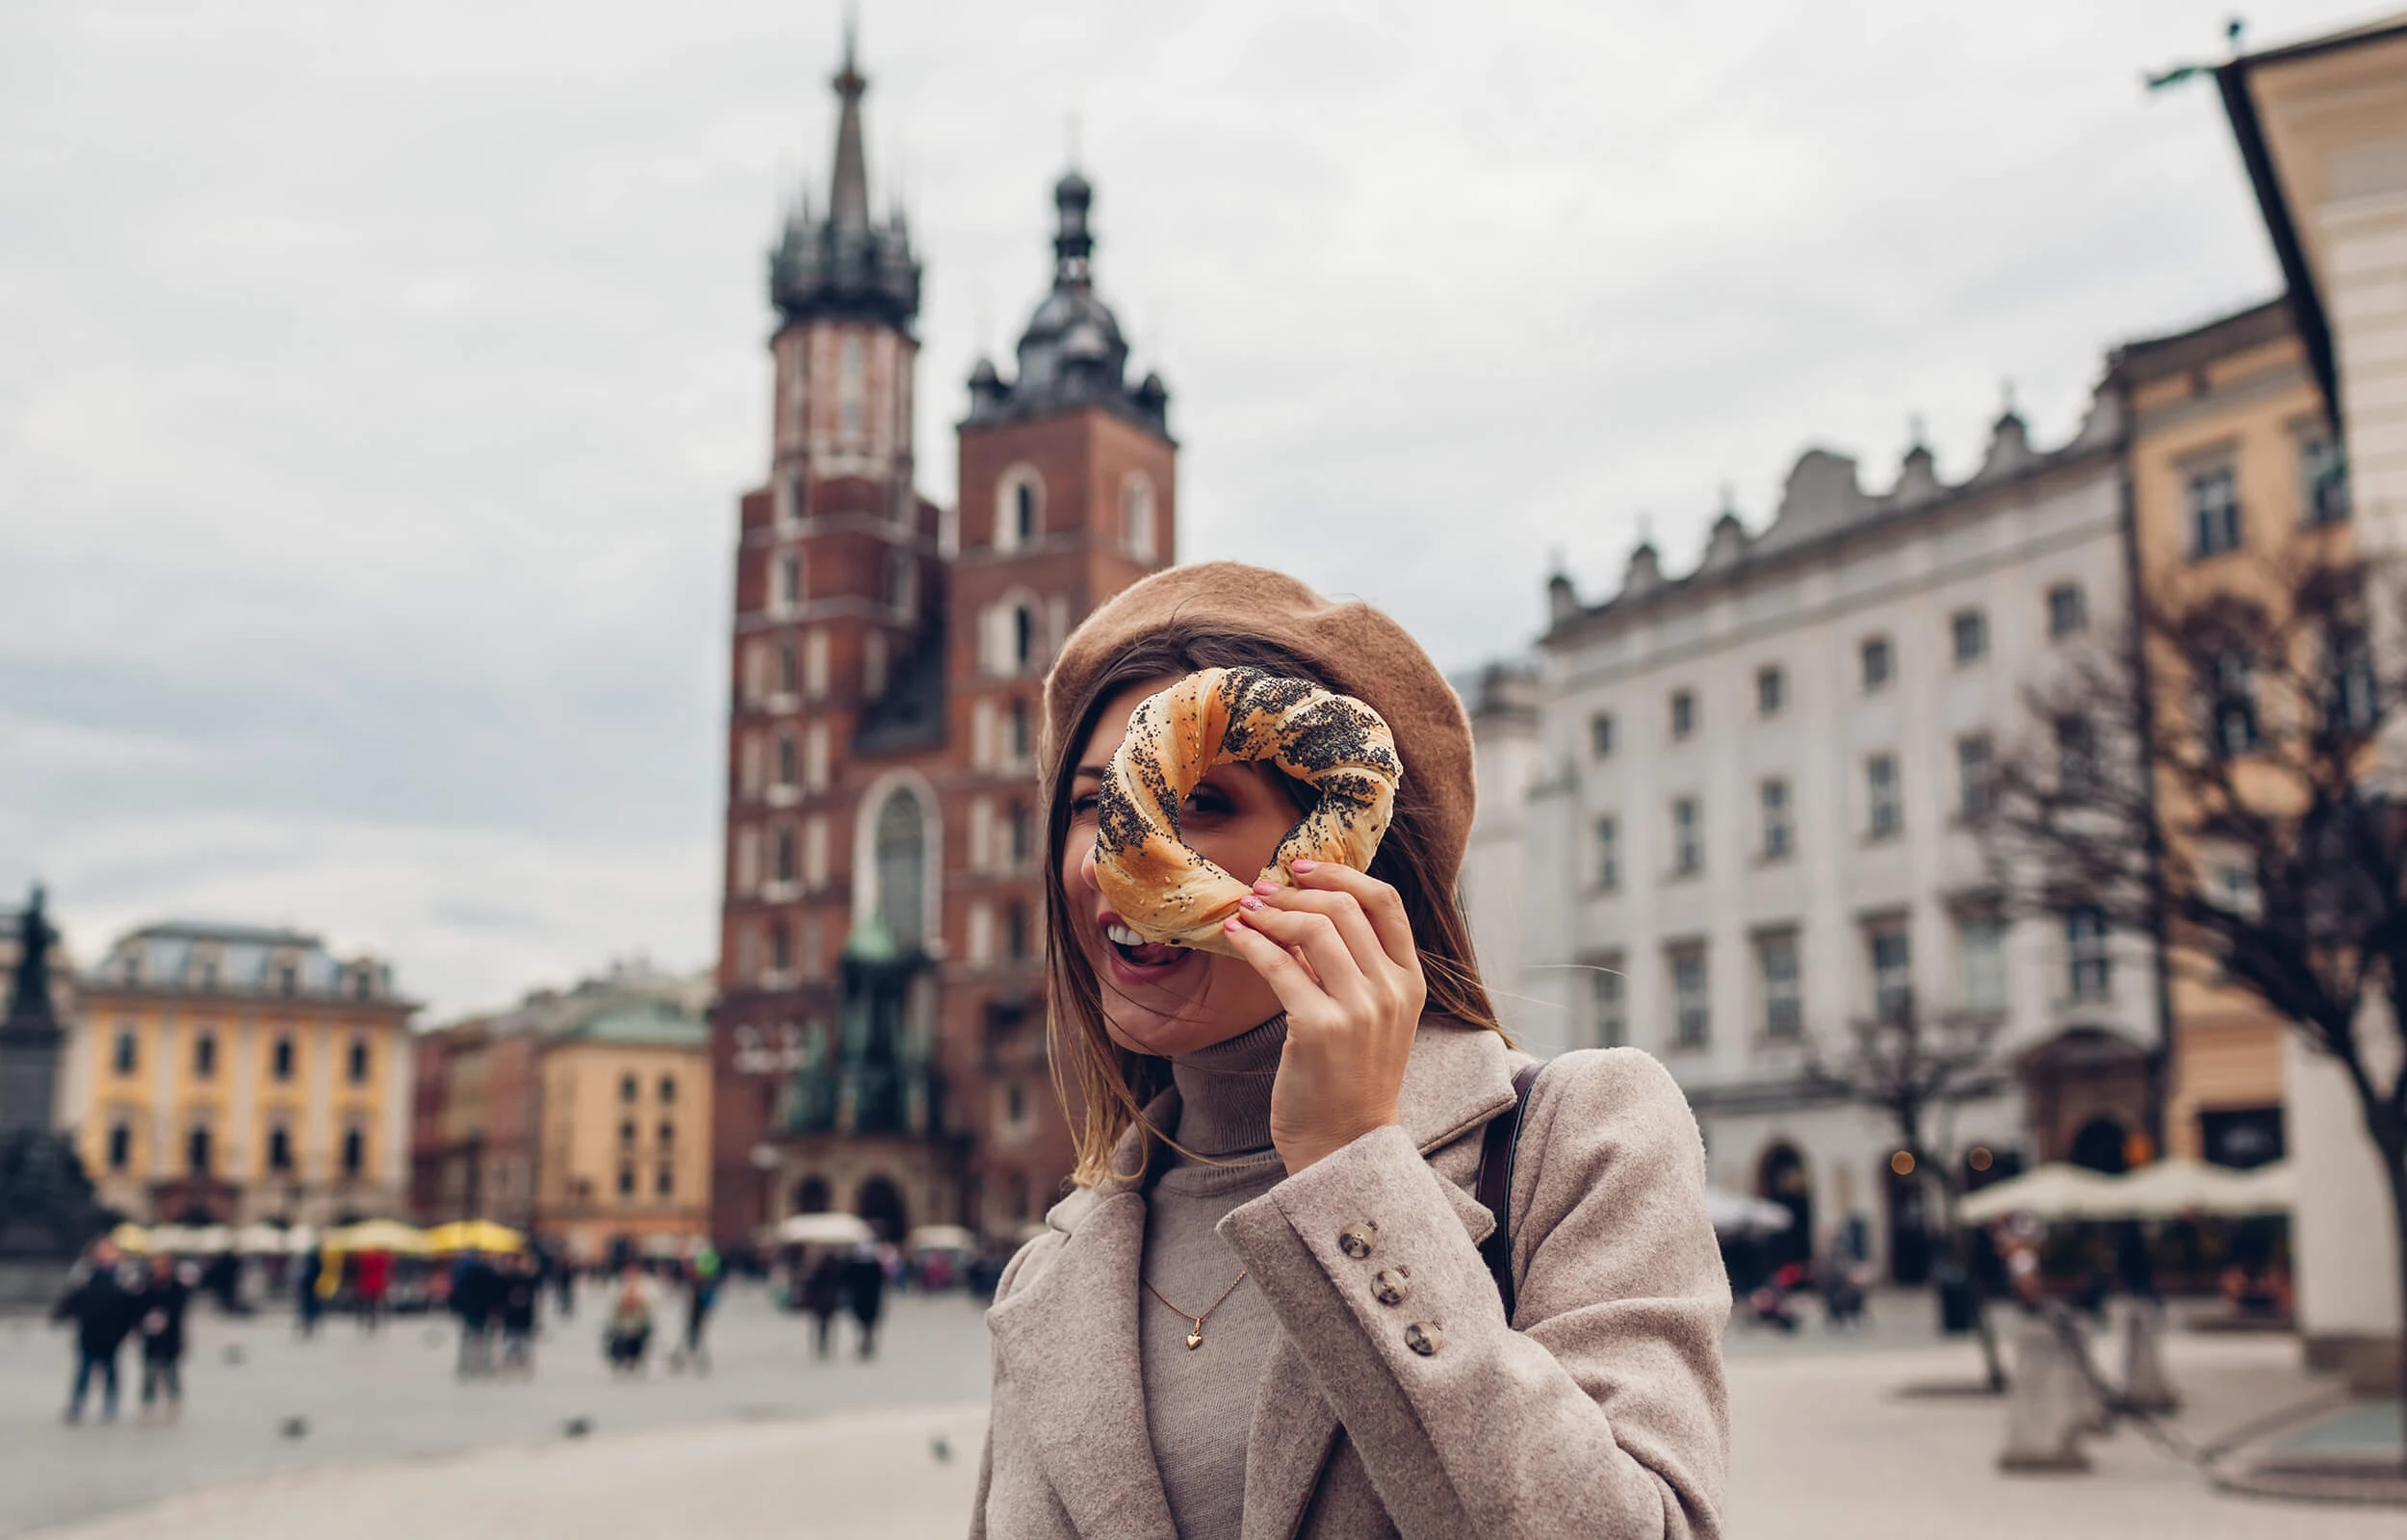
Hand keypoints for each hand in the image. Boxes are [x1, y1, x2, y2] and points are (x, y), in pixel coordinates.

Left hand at [1220, 859, 1425, 1174]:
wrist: (1344, 1145)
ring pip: (1313, 929)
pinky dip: (1252, 943)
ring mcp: (1359, 1010)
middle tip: (1261, 888)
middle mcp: (1391, 991)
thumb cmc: (1350, 1079)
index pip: (1386, 903)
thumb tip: (1306, 912)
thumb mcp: (1371, 1017)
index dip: (1343, 875)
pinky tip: (1235, 936)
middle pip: (1344, 909)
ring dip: (1271, 911)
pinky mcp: (1318, 1028)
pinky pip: (1280, 966)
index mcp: (1411, 982)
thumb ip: (1353, 967)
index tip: (1304, 868)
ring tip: (1245, 910)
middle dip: (1295, 890)